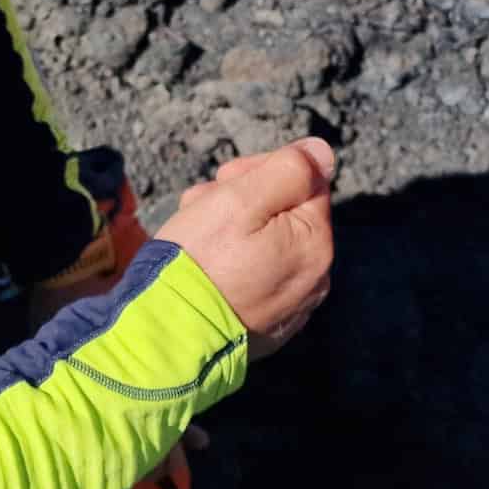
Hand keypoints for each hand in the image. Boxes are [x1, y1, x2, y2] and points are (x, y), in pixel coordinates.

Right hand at [154, 138, 335, 356]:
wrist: (165, 337)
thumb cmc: (199, 261)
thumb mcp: (240, 199)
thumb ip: (289, 170)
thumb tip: (323, 152)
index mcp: (315, 245)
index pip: (304, 179)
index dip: (261, 170)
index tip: (223, 181)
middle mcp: (314, 280)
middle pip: (286, 212)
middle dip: (243, 199)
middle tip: (202, 205)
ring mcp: (291, 308)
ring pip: (268, 244)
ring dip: (233, 229)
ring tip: (194, 234)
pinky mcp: (265, 328)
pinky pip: (257, 279)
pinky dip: (233, 266)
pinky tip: (203, 268)